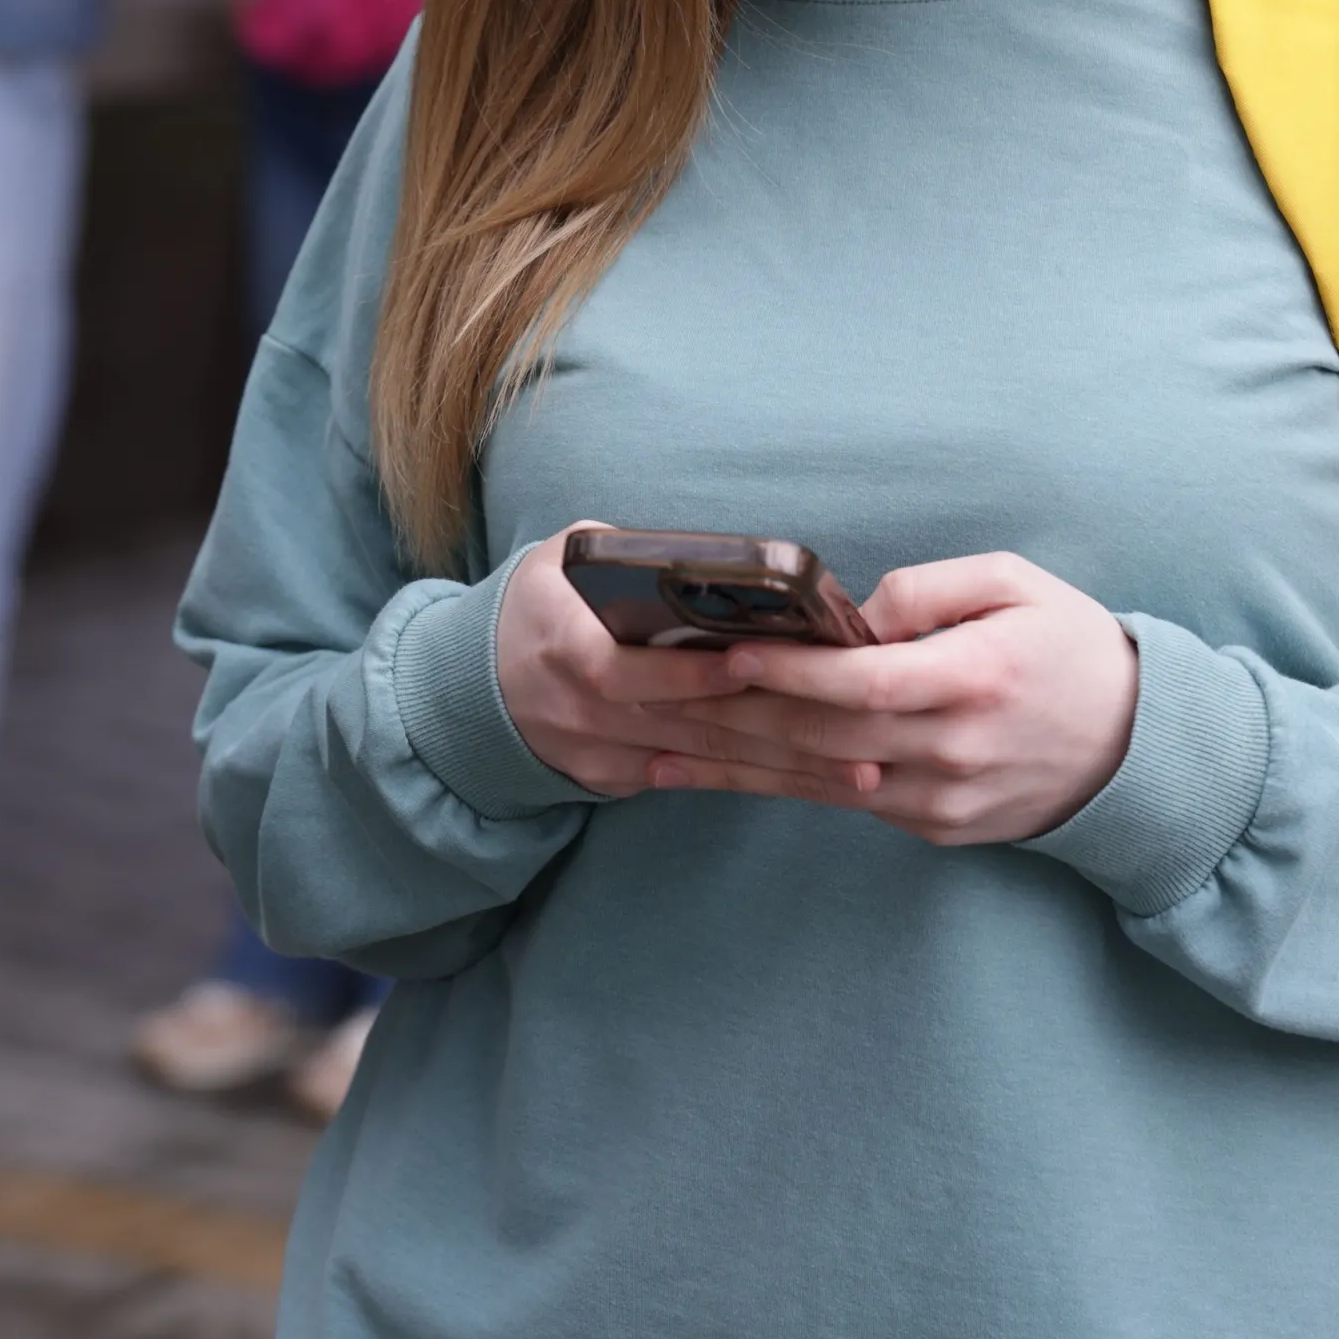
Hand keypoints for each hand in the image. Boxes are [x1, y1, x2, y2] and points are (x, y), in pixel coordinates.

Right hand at [493, 525, 874, 799]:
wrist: (475, 686)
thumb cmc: (536, 604)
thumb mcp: (560, 559)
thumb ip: (622, 550)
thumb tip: (709, 552)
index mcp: (567, 649)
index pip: (634, 671)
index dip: (696, 674)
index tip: (760, 666)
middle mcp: (585, 713)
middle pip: (693, 727)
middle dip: (781, 735)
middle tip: (862, 737)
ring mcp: (605, 756)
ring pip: (707, 766)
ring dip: (789, 772)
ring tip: (863, 775)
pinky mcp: (620, 781)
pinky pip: (697, 782)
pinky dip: (758, 783)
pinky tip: (817, 787)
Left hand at [648, 554, 1139, 844]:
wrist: (1141, 750)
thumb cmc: (1072, 647)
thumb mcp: (1016, 583)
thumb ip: (930, 589)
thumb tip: (850, 615)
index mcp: (976, 679)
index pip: (864, 682)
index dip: (791, 673)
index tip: (728, 655)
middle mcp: (954, 749)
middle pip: (824, 736)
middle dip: (733, 716)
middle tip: (654, 695)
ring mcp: (942, 801)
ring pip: (819, 779)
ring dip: (734, 763)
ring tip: (654, 746)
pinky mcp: (935, 828)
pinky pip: (843, 802)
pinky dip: (776, 785)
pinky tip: (715, 773)